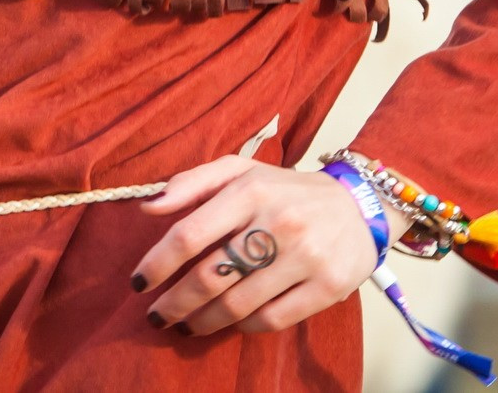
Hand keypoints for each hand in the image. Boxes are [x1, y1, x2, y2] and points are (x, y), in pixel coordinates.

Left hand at [130, 156, 377, 336]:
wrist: (358, 205)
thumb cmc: (285, 190)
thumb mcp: (240, 170)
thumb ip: (192, 182)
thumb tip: (148, 207)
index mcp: (250, 190)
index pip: (190, 233)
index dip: (158, 263)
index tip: (139, 282)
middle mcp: (277, 223)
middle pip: (210, 275)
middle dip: (175, 303)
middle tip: (157, 316)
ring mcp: (305, 257)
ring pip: (238, 304)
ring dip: (203, 321)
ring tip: (186, 326)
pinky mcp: (328, 286)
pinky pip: (273, 319)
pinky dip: (245, 327)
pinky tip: (232, 324)